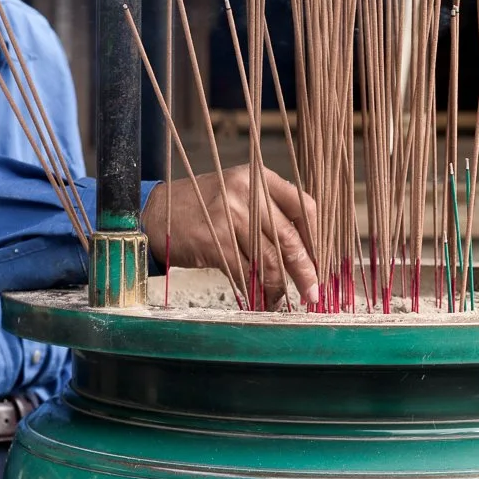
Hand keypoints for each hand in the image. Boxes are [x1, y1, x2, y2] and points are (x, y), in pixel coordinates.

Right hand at [142, 165, 318, 307]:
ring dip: (279, 287)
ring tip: (281, 301)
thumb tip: (307, 251)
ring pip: (269, 260)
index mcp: (260, 178)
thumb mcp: (239, 193)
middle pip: (290, 238)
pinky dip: (256, 291)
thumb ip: (271, 211)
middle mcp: (247, 193)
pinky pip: (246, 273)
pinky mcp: (215, 241)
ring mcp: (230, 216)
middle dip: (306, 271)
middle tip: (313, 293)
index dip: (317, 239)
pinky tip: (259, 300)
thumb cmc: (205, 206)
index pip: (304, 206)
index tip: (321, 262)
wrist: (157, 213)